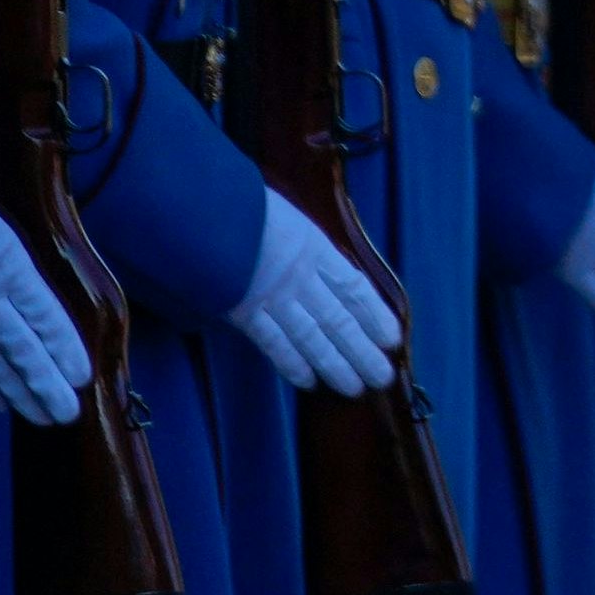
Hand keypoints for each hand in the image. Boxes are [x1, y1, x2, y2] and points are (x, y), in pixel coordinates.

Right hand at [227, 191, 402, 396]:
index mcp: (315, 247)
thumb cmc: (242, 208)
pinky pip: (273, 343)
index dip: (376, 314)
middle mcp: (301, 276)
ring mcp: (272, 296)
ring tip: (355, 387)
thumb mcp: (286, 216)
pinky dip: (291, 363)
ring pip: (312, 337)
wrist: (201, 209)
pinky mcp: (243, 311)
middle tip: (383, 376)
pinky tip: (308, 381)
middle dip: (363, 350)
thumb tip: (323, 269)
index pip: (354, 287)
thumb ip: (304, 245)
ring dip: (335, 365)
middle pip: (339, 319)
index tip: (393, 337)